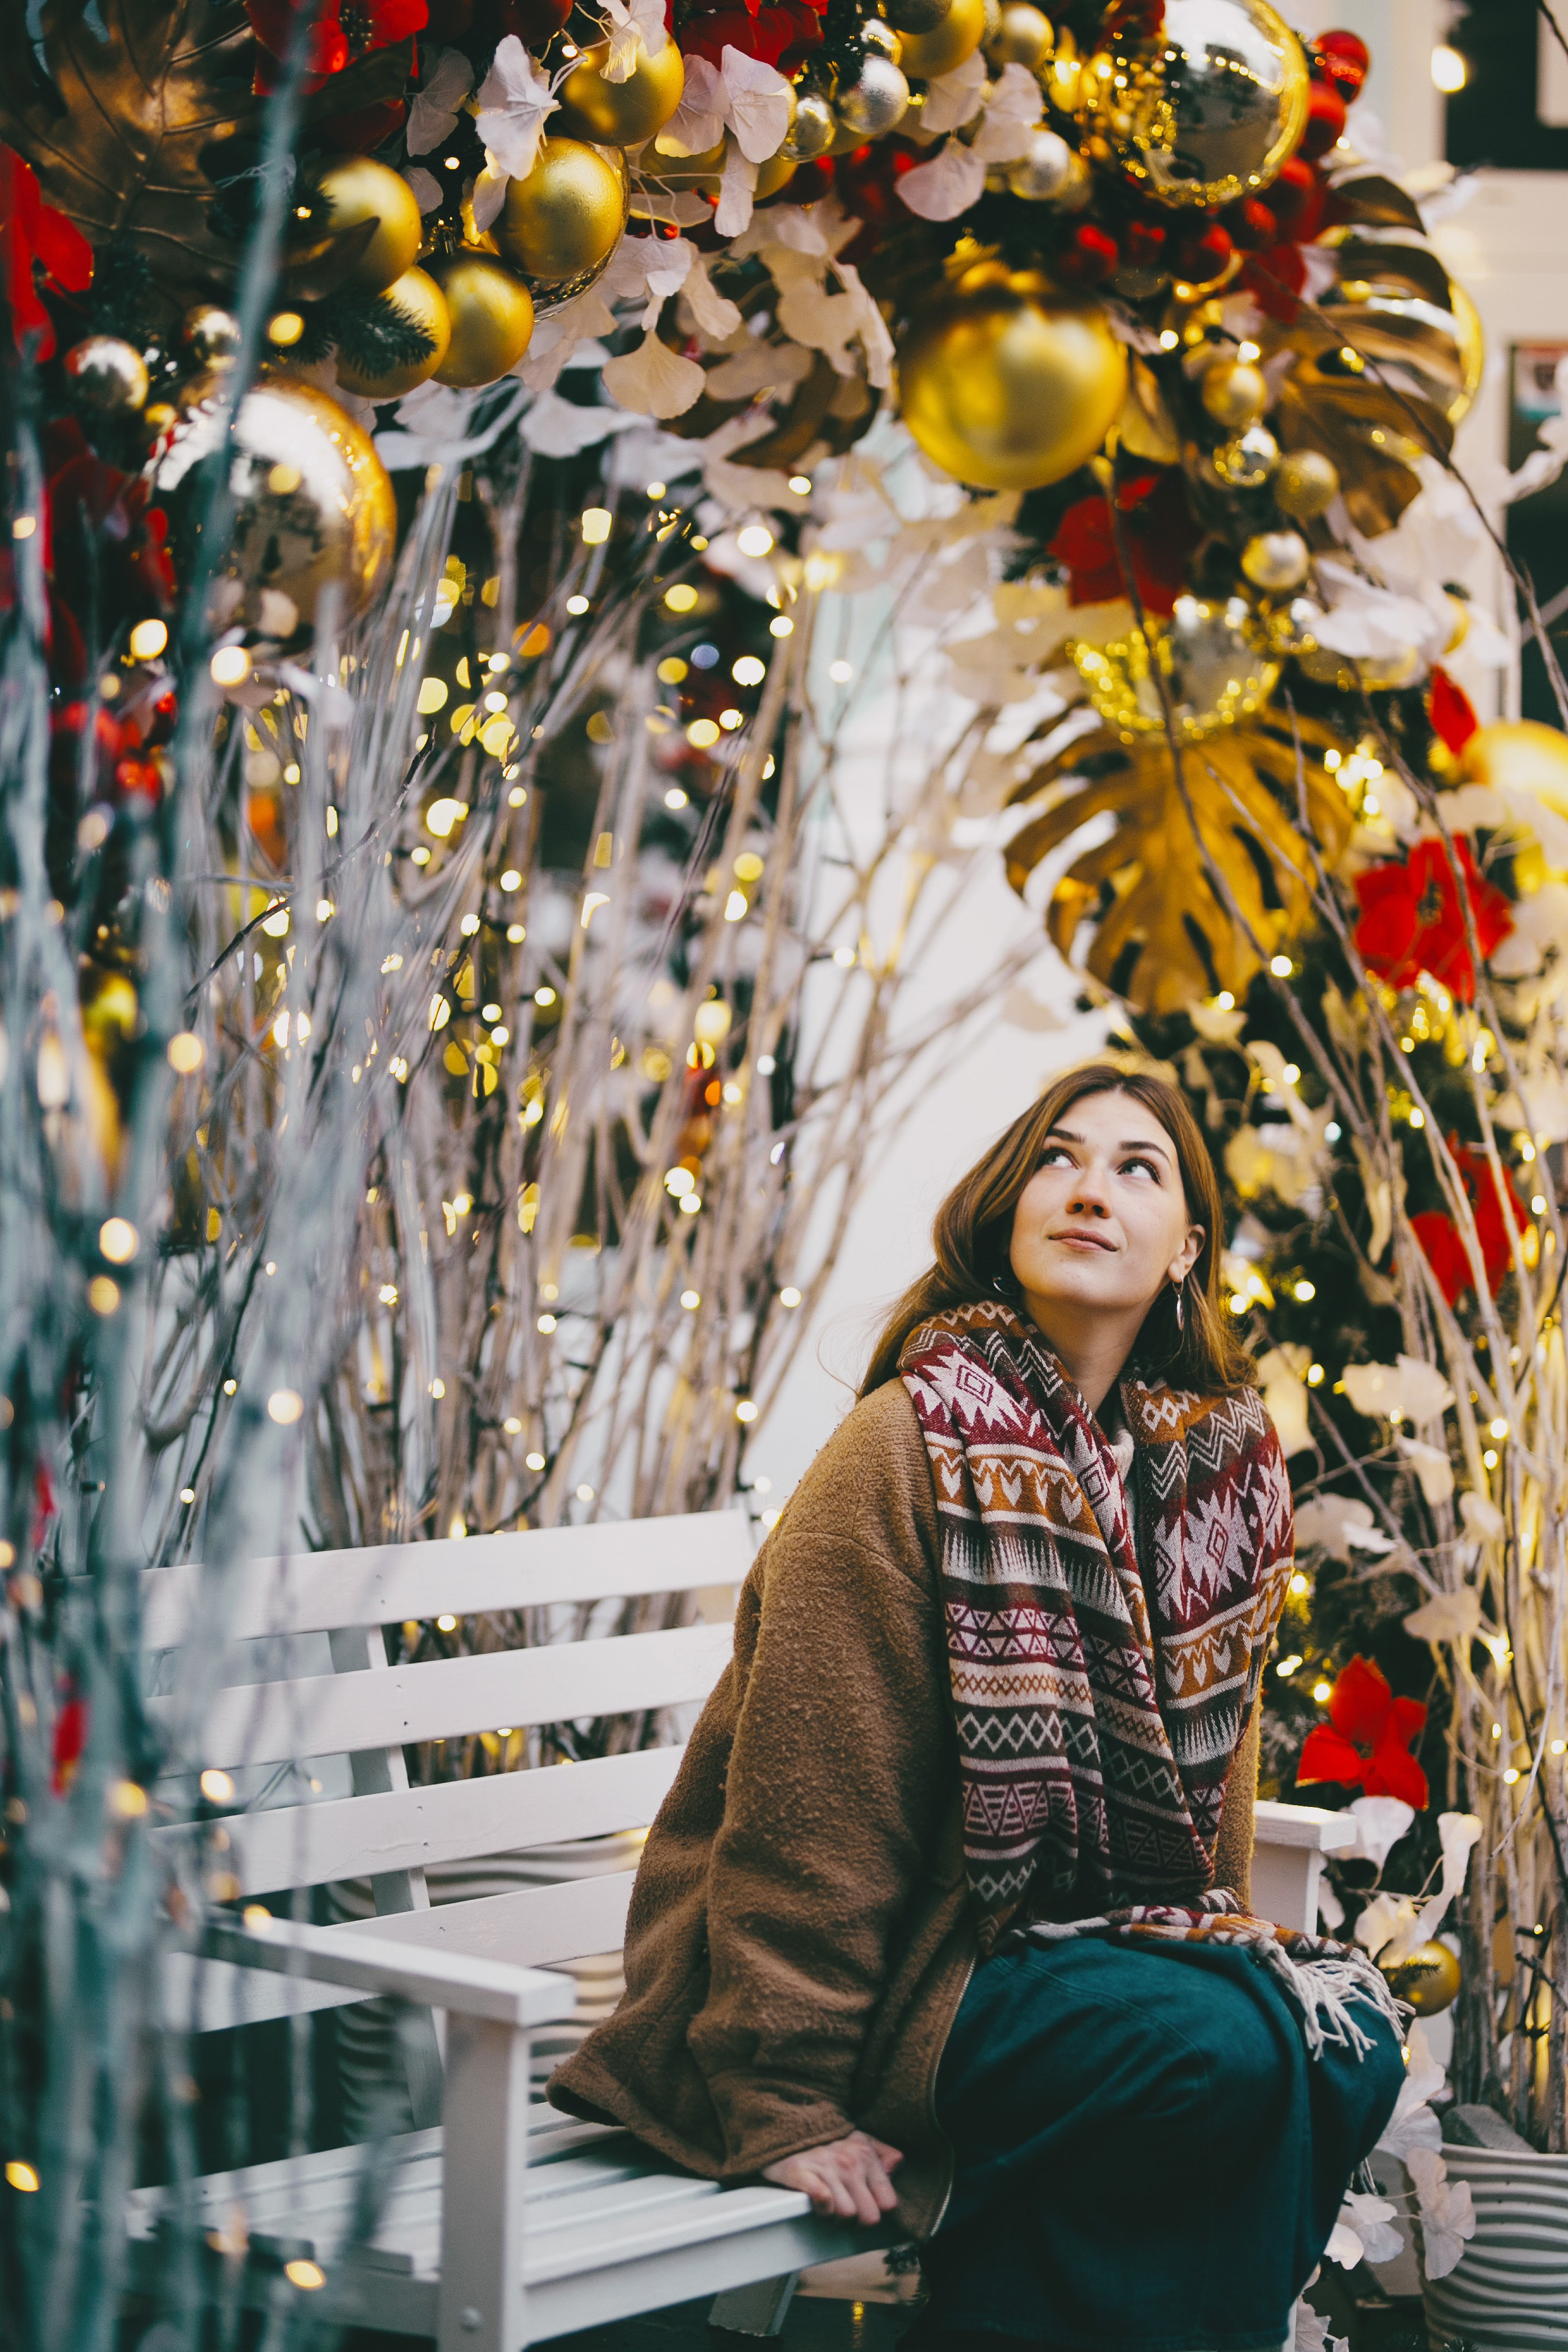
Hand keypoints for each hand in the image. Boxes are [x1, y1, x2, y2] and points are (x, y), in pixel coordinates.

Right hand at [762, 2130, 902, 2224]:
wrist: (787, 2129)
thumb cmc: (826, 2142)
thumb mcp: (860, 2141)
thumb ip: (883, 2154)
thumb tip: (897, 2166)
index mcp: (866, 2154)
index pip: (889, 2203)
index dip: (878, 2214)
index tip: (865, 2211)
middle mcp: (849, 2160)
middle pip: (869, 2217)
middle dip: (858, 2224)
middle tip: (846, 2217)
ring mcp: (826, 2166)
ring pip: (847, 2215)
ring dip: (837, 2221)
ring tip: (831, 2212)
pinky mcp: (803, 2172)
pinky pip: (823, 2201)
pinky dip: (822, 2211)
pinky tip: (818, 2206)